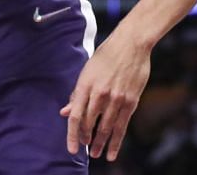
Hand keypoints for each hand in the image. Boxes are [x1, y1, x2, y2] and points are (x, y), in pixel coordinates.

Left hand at [61, 30, 149, 160]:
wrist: (131, 43)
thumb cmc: (107, 55)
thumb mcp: (87, 71)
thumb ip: (77, 94)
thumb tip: (65, 112)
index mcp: (86, 84)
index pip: (75, 116)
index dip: (71, 135)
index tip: (71, 149)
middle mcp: (100, 93)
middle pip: (89, 124)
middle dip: (85, 138)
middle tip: (85, 146)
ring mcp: (116, 98)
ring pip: (105, 128)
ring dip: (100, 143)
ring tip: (96, 154)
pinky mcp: (130, 101)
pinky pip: (121, 126)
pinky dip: (116, 142)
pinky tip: (112, 152)